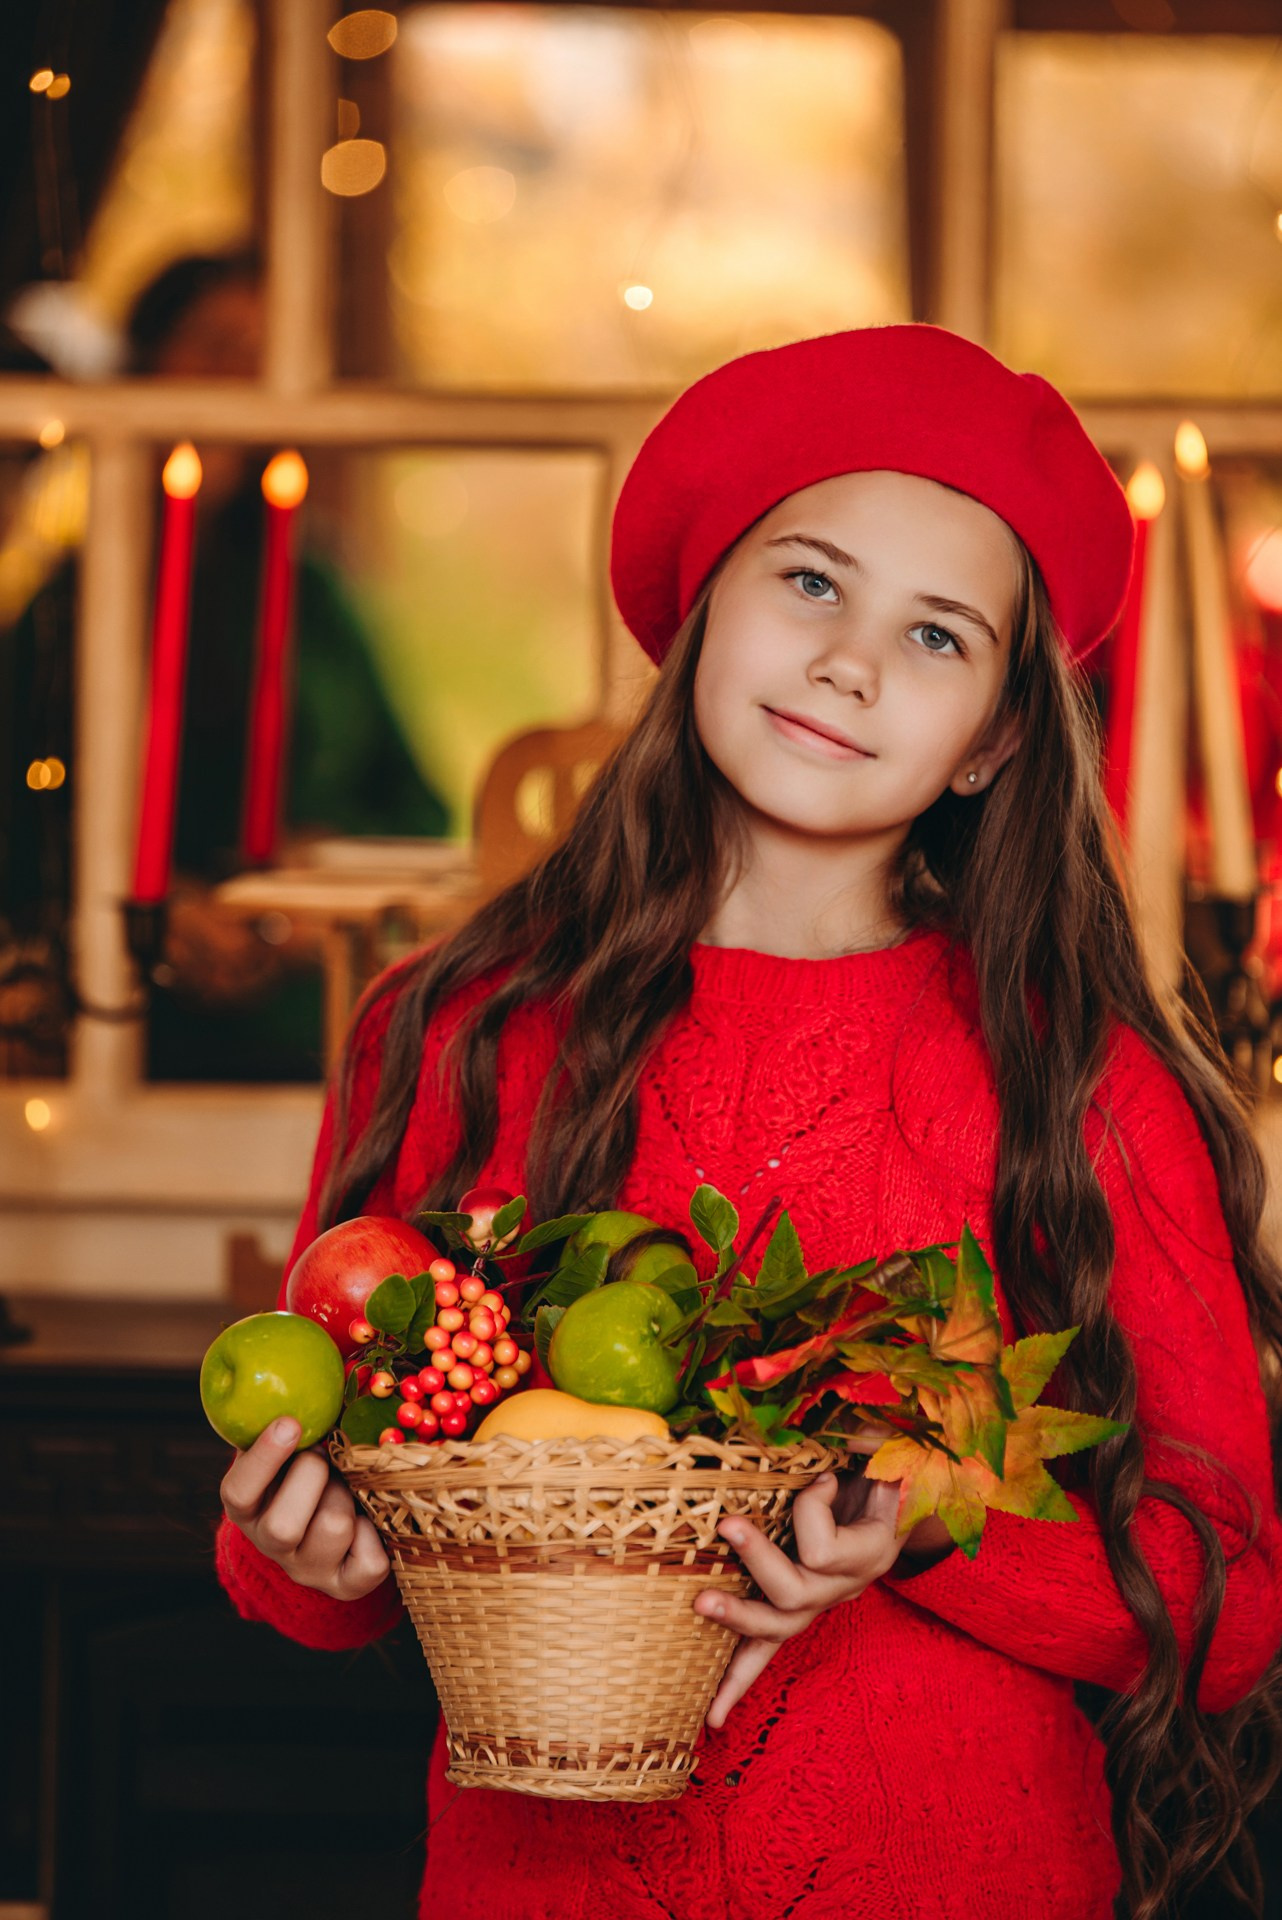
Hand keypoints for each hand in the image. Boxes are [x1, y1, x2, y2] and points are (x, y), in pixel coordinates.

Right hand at [220, 1417, 390, 1600]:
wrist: (327, 1519)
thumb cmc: (308, 1463)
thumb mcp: (290, 1443)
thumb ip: (291, 1417)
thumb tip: (323, 1356)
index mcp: (246, 1508)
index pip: (237, 1494)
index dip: (263, 1459)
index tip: (290, 1423)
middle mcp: (270, 1545)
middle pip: (283, 1525)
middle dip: (314, 1476)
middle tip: (325, 1455)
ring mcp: (308, 1569)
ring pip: (333, 1531)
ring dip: (349, 1497)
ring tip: (348, 1485)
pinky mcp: (346, 1586)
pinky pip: (370, 1561)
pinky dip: (378, 1533)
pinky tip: (369, 1517)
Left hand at [695, 1458, 961, 1729]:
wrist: (894, 1497)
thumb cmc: (882, 1464)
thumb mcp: (886, 1447)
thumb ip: (872, 1442)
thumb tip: (850, 1435)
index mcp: (870, 1549)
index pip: (828, 1548)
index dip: (813, 1511)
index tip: (820, 1477)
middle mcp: (845, 1586)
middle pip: (798, 1594)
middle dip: (759, 1563)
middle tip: (727, 1526)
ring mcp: (818, 1604)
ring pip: (777, 1630)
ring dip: (736, 1620)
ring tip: (698, 1605)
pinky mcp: (795, 1613)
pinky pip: (764, 1654)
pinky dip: (735, 1683)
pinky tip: (711, 1717)